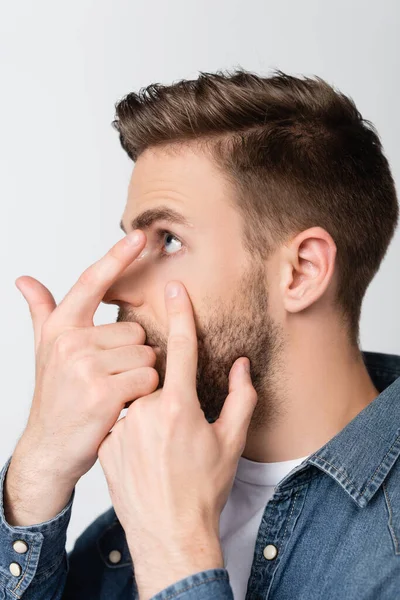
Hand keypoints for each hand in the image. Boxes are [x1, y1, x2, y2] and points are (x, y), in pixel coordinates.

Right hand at [6, 230, 158, 524]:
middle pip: (136, 329)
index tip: (140, 236)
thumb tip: (24, 280)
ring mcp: (85, 366)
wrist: (50, 448)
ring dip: (140, 374)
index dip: (117, 257)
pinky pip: (149, 377)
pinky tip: (123, 404)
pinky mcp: (104, 391)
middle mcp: (70, 341)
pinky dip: (144, 392)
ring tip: (115, 390)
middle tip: (109, 376)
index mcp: (60, 327)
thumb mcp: (45, 350)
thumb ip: (41, 312)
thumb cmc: (55, 395)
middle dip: (132, 353)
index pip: (92, 283)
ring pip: (147, 354)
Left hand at [98, 280, 257, 598]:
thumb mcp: (231, 442)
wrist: (169, 533)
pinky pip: (122, 420)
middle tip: (179, 432)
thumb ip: (241, 396)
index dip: (180, 314)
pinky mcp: (106, 441)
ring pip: (139, 399)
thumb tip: (241, 365)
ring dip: (151, 414)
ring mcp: (122, 426)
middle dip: (170, 393)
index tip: (175, 288)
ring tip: (161, 451)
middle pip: (158, 378)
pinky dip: (134, 429)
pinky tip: (145, 458)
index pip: (181, 347)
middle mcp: (146, 410)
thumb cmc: (203, 490)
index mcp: (180, 406)